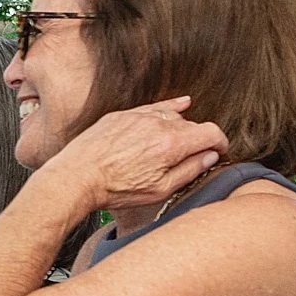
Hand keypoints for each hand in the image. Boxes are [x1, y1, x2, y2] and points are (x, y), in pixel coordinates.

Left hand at [44, 96, 228, 212]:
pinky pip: (153, 107)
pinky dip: (169, 108)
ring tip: (184, 141)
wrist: (75, 177)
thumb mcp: (159, 190)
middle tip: (194, 157)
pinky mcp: (121, 115)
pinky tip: (180, 106)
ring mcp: (138, 116)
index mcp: (171, 144)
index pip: (211, 133)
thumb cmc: (114, 189)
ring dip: (181, 127)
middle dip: (198, 140)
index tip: (220, 151)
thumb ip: (190, 170)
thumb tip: (210, 157)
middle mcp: (157, 124)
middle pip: (192, 125)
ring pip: (172, 115)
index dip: (221, 143)